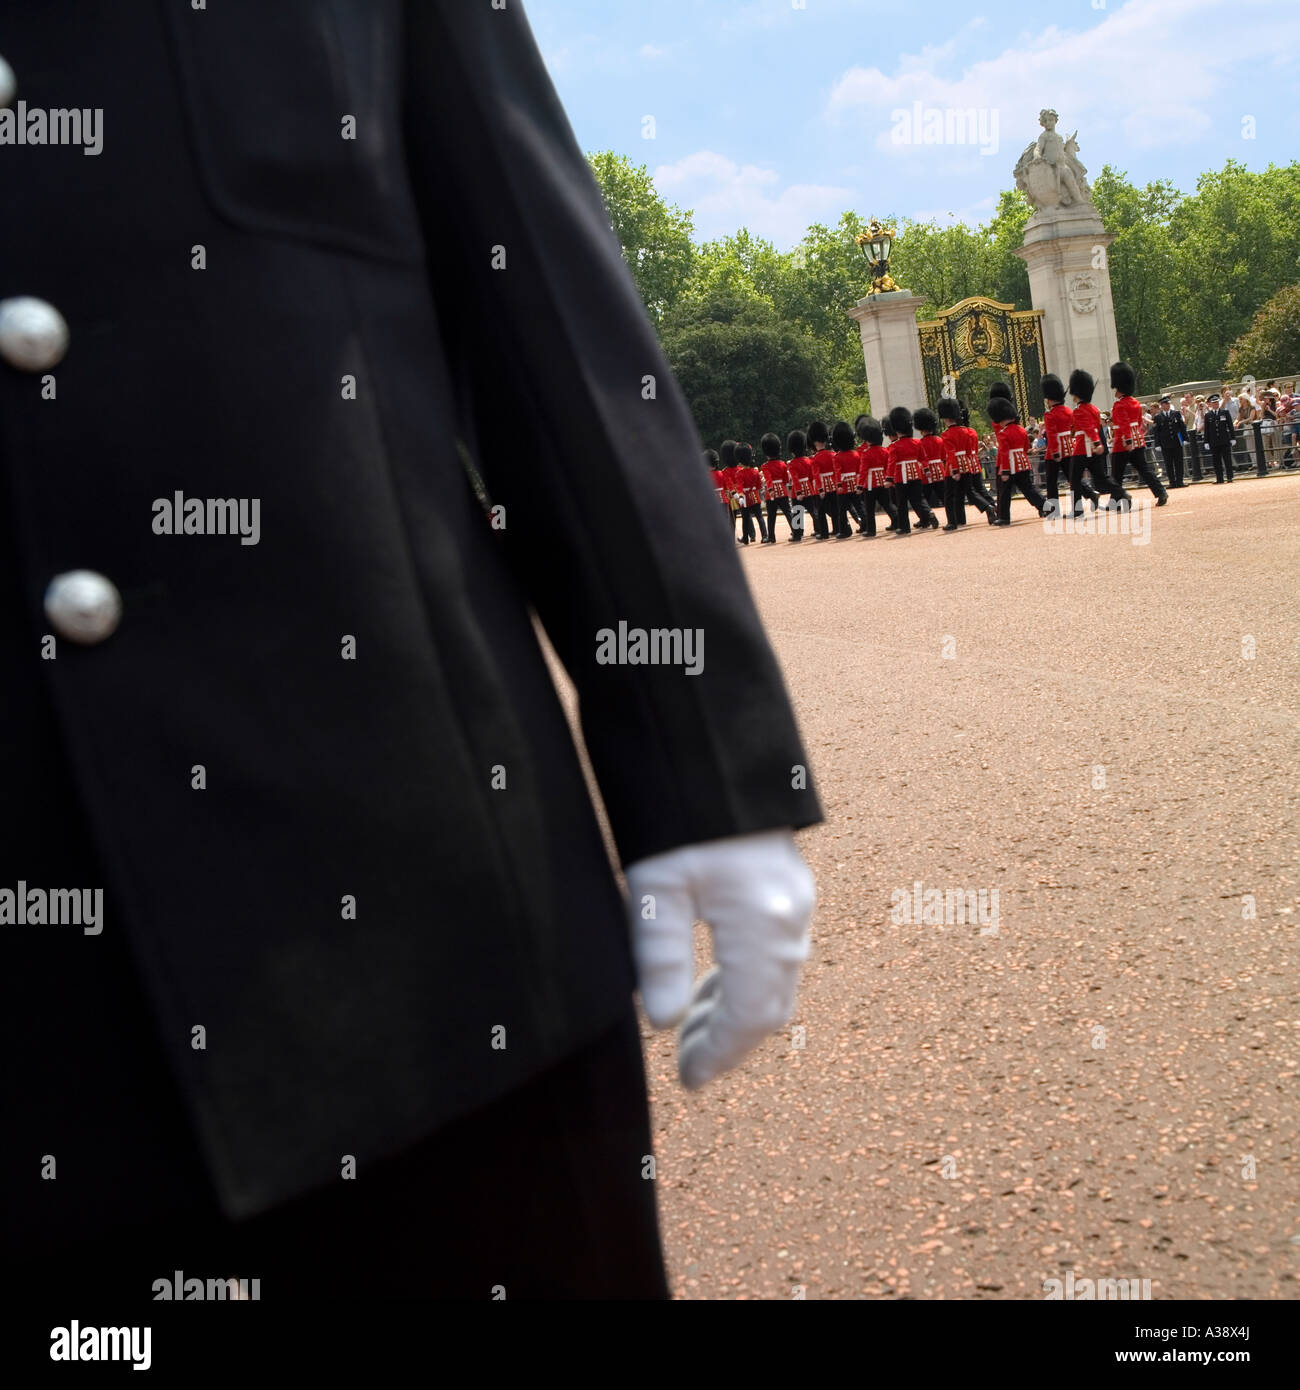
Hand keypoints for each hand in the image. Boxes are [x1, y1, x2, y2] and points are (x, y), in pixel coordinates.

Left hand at [624, 830, 814, 1088]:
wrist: (715, 756)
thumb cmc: (680, 818)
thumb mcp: (655, 886)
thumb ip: (660, 957)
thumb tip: (663, 1023)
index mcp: (761, 924)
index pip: (748, 1016)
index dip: (720, 1055)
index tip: (689, 1080)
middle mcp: (791, 918)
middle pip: (770, 1006)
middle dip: (729, 1042)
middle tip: (687, 1066)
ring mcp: (797, 902)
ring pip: (776, 983)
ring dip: (736, 1013)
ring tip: (691, 1031)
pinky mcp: (791, 889)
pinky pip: (778, 955)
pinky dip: (748, 982)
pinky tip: (712, 987)